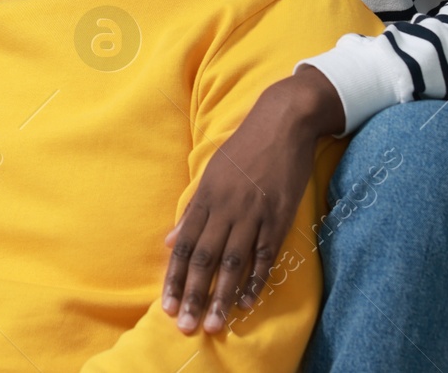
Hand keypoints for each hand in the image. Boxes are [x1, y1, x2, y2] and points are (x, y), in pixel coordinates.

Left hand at [163, 66, 344, 333]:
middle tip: (185, 324)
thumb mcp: (211, 172)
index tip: (166, 304)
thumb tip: (171, 240)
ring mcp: (252, 213)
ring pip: (232, 263)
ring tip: (212, 323)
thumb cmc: (244, 147)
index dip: (174, 277)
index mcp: (205, 196)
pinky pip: (264, 255)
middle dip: (192, 294)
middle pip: (204, 259)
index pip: (184, 245)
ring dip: (221, 296)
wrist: (282, 123)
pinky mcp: (278, 216)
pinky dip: (255, 281)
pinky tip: (246, 302)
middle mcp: (225, 208)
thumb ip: (193, 209)